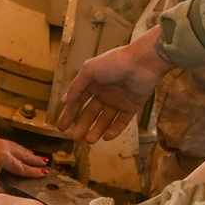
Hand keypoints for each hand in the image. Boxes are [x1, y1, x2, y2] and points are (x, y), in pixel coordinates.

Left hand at [0, 135, 47, 194]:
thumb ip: (1, 191)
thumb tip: (11, 197)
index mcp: (4, 158)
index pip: (22, 167)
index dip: (33, 172)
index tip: (44, 173)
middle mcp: (4, 148)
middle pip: (23, 155)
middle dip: (34, 159)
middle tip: (45, 162)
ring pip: (17, 147)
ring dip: (27, 152)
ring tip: (35, 155)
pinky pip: (10, 144)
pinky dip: (17, 148)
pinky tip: (17, 149)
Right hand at [57, 25, 171, 142]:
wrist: (143, 62)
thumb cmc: (114, 63)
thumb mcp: (89, 70)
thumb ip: (76, 86)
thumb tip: (63, 102)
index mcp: (93, 83)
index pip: (78, 101)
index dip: (69, 114)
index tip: (61, 127)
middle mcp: (104, 92)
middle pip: (90, 113)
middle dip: (82, 126)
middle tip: (75, 139)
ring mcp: (118, 100)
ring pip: (105, 119)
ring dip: (96, 130)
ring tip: (89, 141)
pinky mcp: (132, 107)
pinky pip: (121, 121)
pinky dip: (114, 129)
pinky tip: (106, 137)